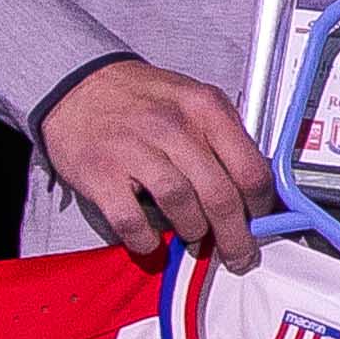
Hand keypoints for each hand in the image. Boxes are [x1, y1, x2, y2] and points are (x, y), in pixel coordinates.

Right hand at [40, 58, 275, 272]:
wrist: (77, 85)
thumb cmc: (140, 97)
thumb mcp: (193, 98)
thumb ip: (224, 135)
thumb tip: (254, 184)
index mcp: (204, 108)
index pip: (251, 169)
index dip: (262, 205)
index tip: (261, 221)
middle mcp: (172, 126)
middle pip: (220, 195)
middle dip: (235, 235)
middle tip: (238, 254)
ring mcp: (134, 150)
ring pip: (182, 206)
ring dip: (194, 231)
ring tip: (194, 236)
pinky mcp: (100, 173)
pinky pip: (132, 220)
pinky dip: (145, 239)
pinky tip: (151, 242)